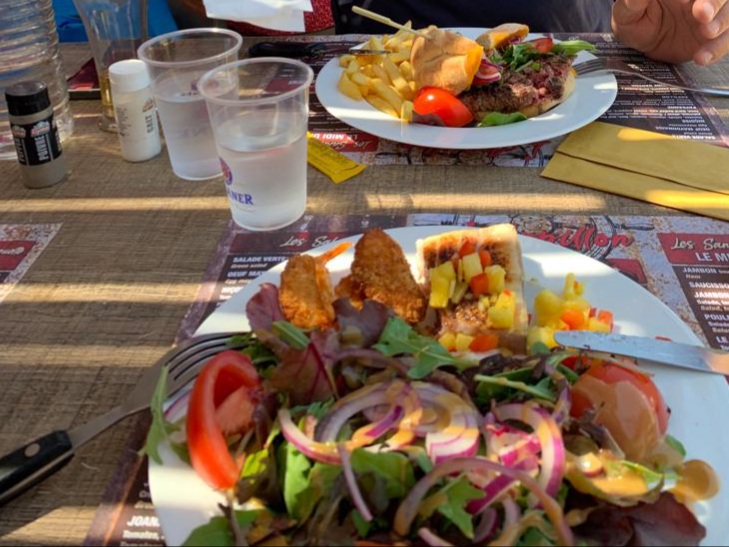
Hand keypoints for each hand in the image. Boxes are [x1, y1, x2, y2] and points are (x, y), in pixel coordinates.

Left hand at [612, 0, 728, 63]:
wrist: (642, 45)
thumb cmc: (634, 21)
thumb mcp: (626, 12)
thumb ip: (633, 3)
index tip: (682, 1)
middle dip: (714, 2)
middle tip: (701, 12)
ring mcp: (711, 13)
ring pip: (728, 13)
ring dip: (722, 21)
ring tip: (707, 32)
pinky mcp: (715, 35)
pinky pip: (725, 39)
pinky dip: (717, 48)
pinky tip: (702, 56)